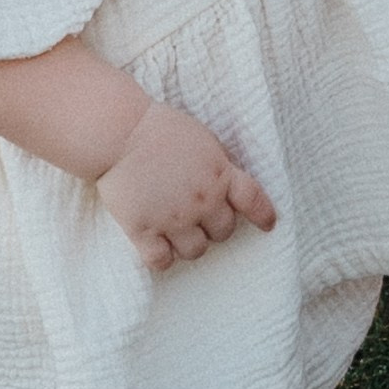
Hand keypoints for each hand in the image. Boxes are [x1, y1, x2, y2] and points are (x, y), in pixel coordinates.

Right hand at [95, 102, 276, 272]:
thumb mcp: (202, 139)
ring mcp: (173, 219)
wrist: (120, 133)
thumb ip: (217, 164)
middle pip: (224, 231)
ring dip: (191, 245)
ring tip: (178, 234)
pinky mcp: (144, 230)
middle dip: (216, 227)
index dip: (263, 215)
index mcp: (220, 175)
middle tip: (200, 219)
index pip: (253, 200)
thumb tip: (224, 181)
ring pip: (196, 251)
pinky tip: (157, 249)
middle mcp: (202, 201)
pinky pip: (161, 260)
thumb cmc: (159, 127)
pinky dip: (162, 259)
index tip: (268, 225)